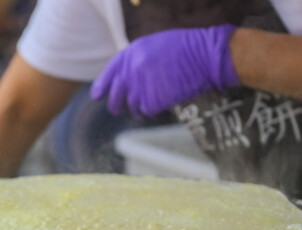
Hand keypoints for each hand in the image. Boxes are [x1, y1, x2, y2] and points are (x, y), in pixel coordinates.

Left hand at [90, 25, 238, 117]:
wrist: (205, 56)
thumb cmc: (187, 49)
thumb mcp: (155, 46)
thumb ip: (138, 59)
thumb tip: (127, 77)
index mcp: (132, 52)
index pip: (110, 72)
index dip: (102, 85)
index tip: (97, 95)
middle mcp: (132, 69)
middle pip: (116, 94)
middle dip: (115, 104)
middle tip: (117, 110)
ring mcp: (141, 86)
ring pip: (132, 106)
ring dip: (138, 109)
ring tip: (150, 105)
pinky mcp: (152, 100)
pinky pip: (146, 111)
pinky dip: (152, 112)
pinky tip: (162, 105)